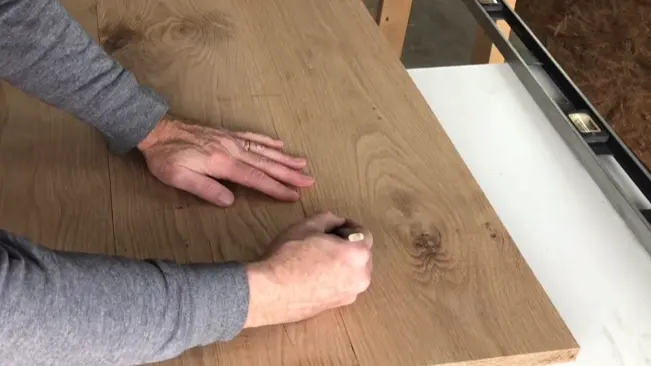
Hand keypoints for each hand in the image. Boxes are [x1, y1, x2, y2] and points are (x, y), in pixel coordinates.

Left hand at [137, 115, 314, 205]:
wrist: (156, 130)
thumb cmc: (165, 158)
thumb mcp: (180, 178)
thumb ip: (206, 189)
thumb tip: (231, 201)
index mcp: (223, 163)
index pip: (256, 178)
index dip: (276, 188)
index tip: (294, 195)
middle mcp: (232, 150)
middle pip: (266, 164)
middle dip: (289, 174)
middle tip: (310, 180)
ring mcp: (231, 140)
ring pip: (264, 150)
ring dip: (284, 158)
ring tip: (303, 164)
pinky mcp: (226, 134)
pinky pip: (252, 137)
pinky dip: (268, 142)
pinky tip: (279, 145)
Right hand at [243, 212, 372, 327]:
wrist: (270, 292)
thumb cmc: (289, 255)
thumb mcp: (308, 225)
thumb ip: (329, 219)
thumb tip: (338, 223)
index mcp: (358, 255)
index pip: (364, 234)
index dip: (349, 226)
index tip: (335, 226)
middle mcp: (361, 278)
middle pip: (362, 255)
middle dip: (348, 245)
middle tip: (325, 241)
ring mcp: (350, 295)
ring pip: (353, 272)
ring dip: (343, 263)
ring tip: (319, 258)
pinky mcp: (337, 307)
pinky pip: (342, 286)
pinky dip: (335, 278)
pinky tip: (314, 275)